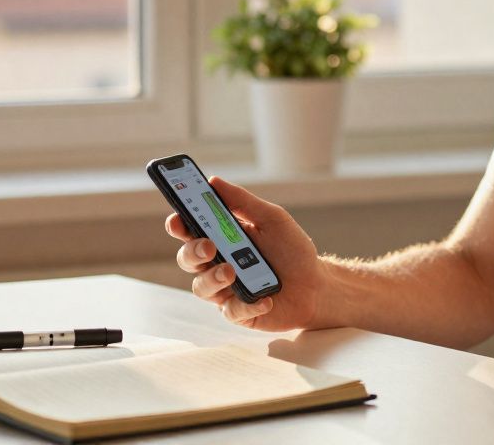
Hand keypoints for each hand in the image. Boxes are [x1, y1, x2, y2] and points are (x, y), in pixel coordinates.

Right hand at [165, 176, 325, 330]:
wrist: (316, 285)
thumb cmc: (291, 250)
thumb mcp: (272, 219)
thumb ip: (243, 202)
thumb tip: (213, 181)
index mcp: (221, 237)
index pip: (190, 229)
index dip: (178, 224)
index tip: (177, 220)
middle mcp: (217, 263)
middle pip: (187, 258)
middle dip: (192, 252)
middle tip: (209, 247)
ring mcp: (225, 289)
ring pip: (201, 287)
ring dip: (213, 279)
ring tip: (233, 272)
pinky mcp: (238, 312)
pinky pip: (231, 311)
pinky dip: (247, 305)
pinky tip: (265, 299)